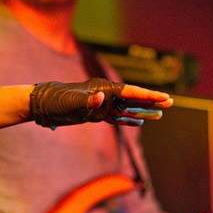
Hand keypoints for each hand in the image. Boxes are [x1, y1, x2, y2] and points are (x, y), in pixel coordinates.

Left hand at [29, 79, 172, 128]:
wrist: (41, 104)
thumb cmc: (56, 101)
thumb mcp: (71, 102)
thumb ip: (87, 100)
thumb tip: (101, 98)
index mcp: (103, 89)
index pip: (131, 92)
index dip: (148, 96)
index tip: (164, 98)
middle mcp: (105, 95)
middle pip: (134, 98)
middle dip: (152, 101)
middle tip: (171, 102)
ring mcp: (101, 105)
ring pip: (128, 109)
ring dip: (144, 111)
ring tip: (161, 114)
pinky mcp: (96, 114)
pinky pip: (117, 118)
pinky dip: (129, 120)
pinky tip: (140, 122)